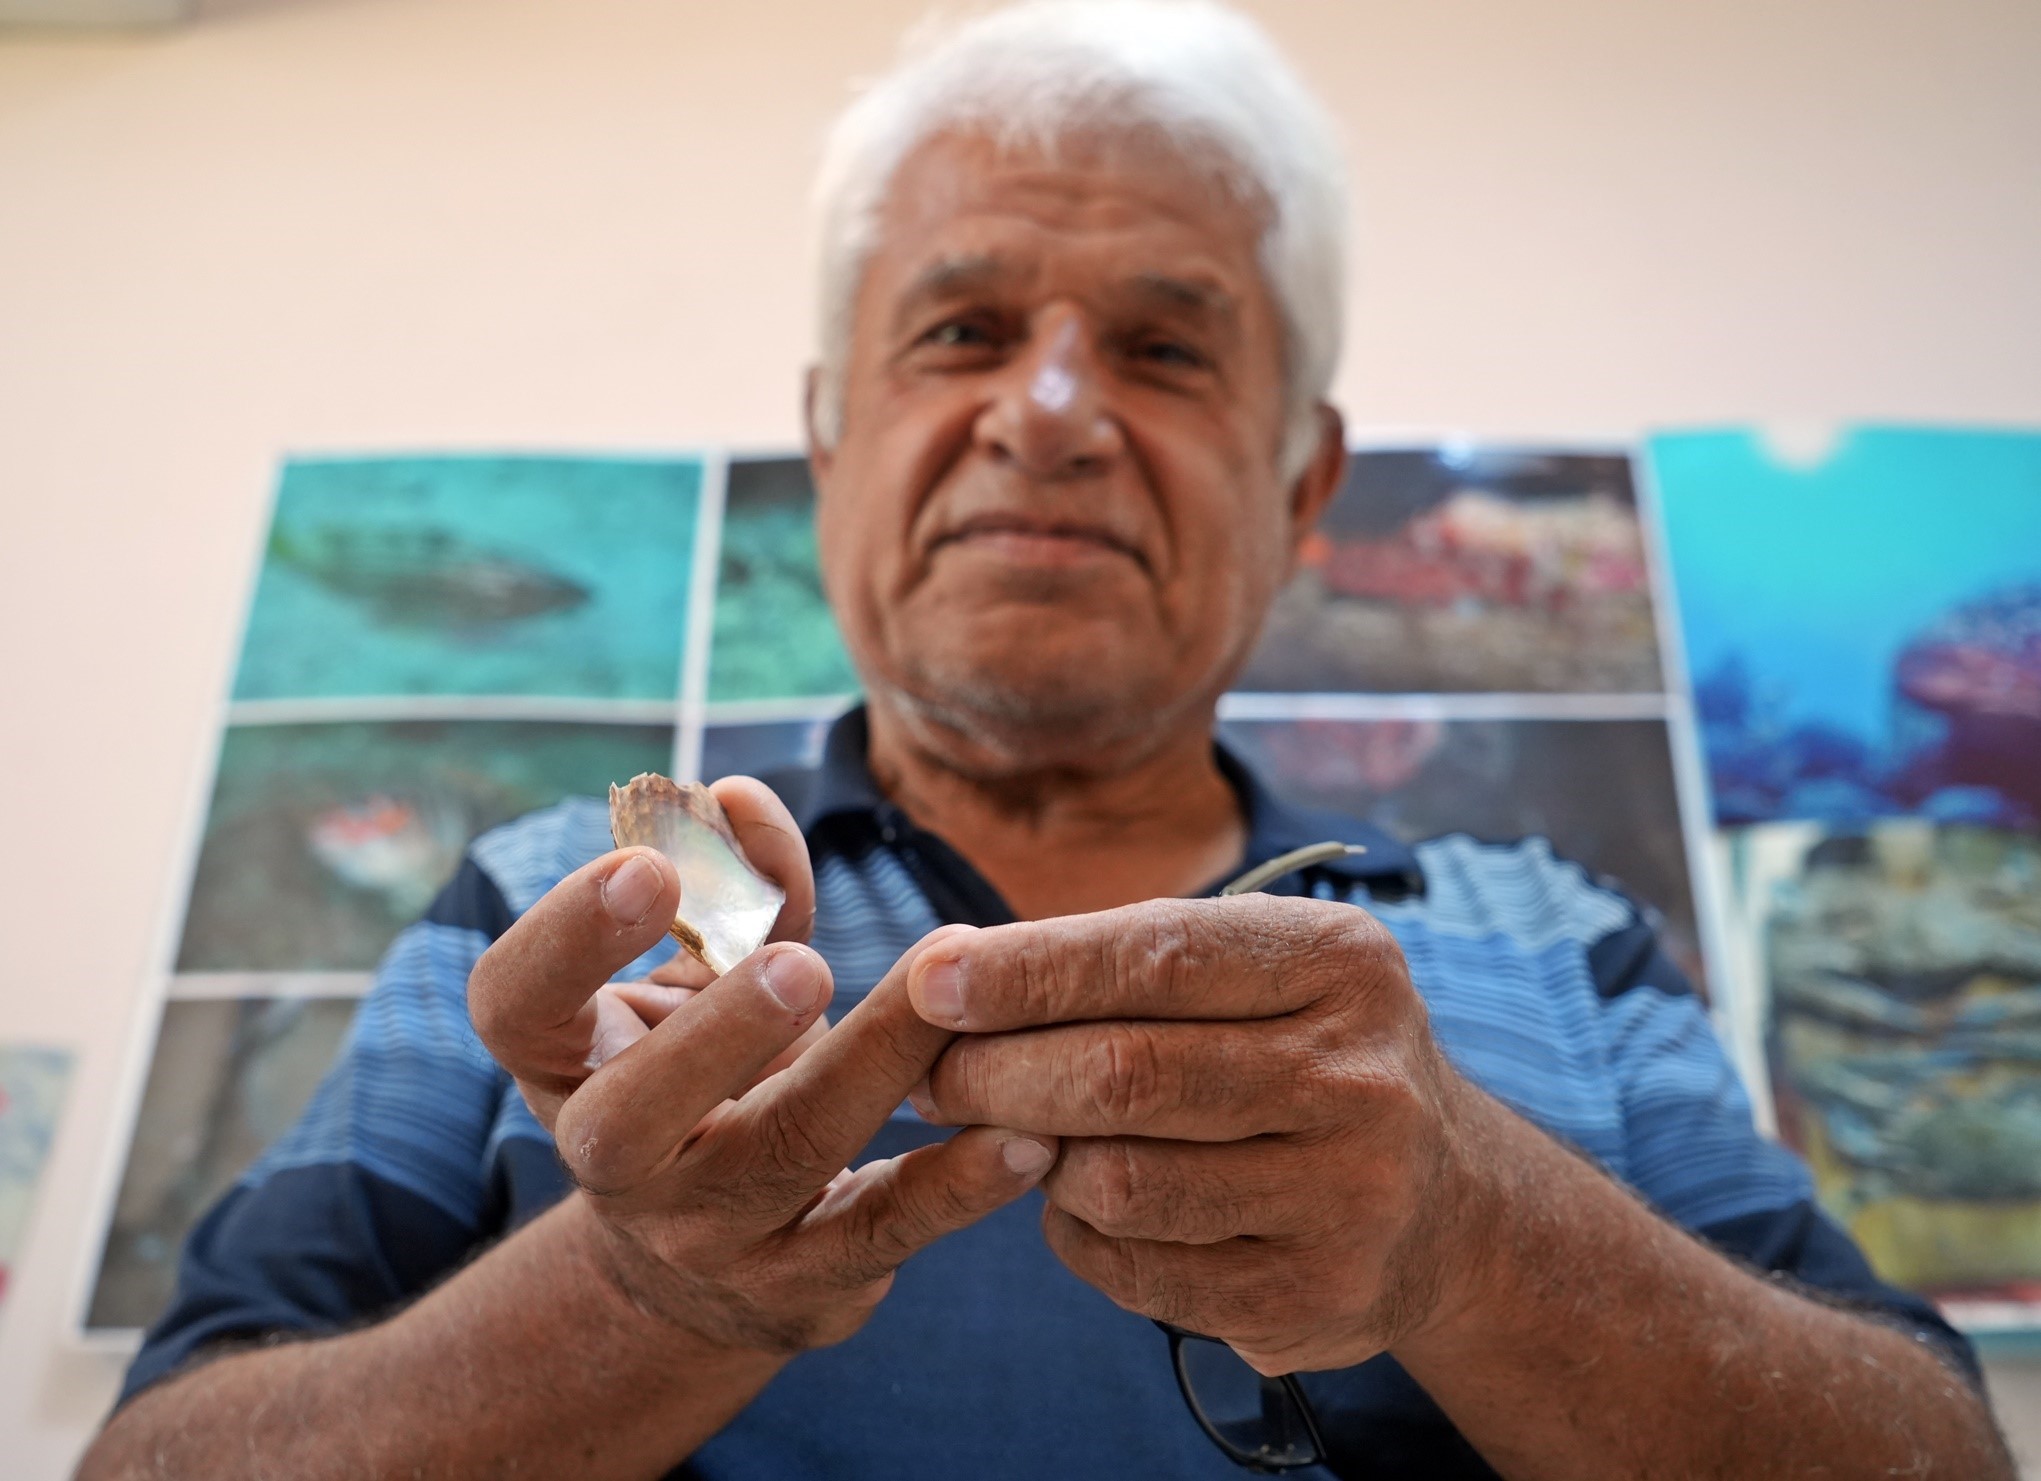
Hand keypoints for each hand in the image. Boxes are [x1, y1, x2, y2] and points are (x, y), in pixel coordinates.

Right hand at [469, 776, 1056, 1356]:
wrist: (709, 1262)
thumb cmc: (709, 1072)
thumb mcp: (705, 979)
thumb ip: (734, 885)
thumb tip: (740, 796)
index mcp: (572, 1064)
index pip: (515, 1006)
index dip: (567, 937)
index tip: (647, 868)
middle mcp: (616, 1162)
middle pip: (631, 1118)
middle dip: (718, 1034)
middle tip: (801, 964)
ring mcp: (706, 1235)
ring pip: (786, 1156)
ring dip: (877, 1063)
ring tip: (950, 986)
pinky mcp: (805, 1285)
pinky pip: (886, 1231)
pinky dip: (962, 1183)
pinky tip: (1028, 1133)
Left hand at [905, 893, 1482, 1374]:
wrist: (1446, 1206)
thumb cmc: (1302, 1056)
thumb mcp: (1258, 974)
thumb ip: (1127, 963)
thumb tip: (948, 977)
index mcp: (1340, 964)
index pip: (1154, 957)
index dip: (1027, 971)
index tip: (930, 979)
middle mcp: (1357, 1079)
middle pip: (1124, 1075)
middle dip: (996, 1074)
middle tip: (932, 1078)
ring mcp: (1346, 1198)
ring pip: (1117, 1183)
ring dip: (1034, 1160)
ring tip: (1021, 1136)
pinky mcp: (1313, 1297)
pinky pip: (1135, 1271)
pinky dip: (1078, 1235)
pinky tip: (1082, 1204)